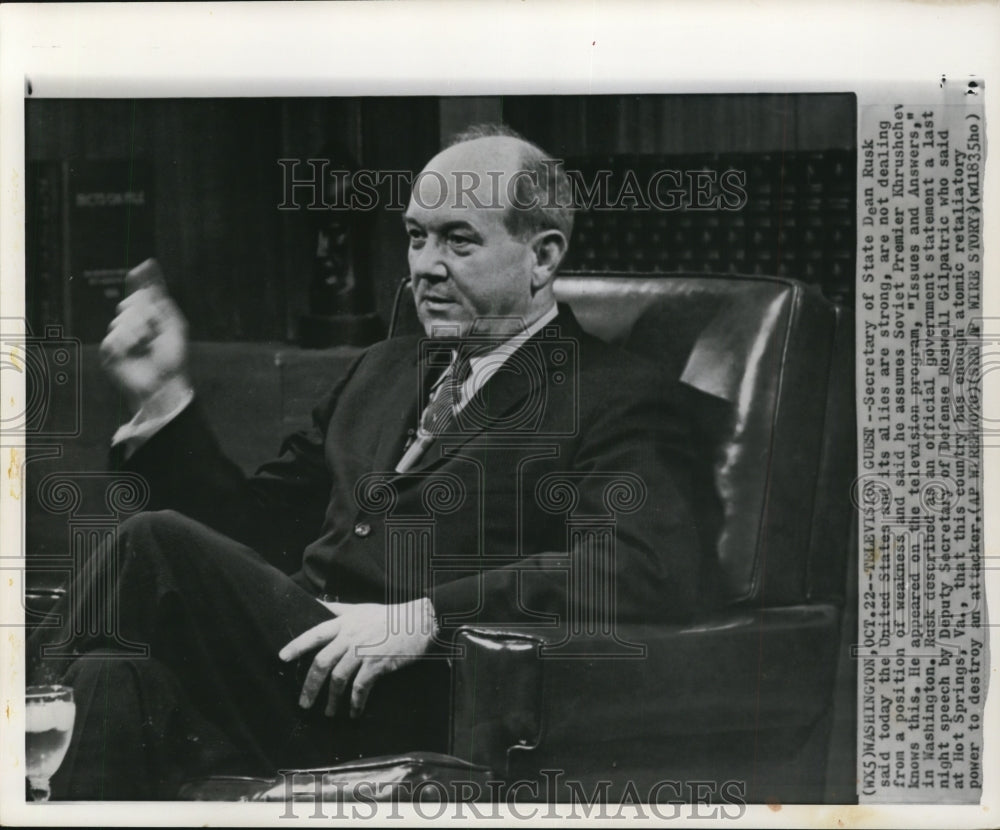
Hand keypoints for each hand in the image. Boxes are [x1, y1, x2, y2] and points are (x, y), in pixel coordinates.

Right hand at [100, 285, 190, 411]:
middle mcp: (134, 324)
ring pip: (123, 320)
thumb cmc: (172, 358)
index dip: (144, 279)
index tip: (148, 264)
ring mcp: (121, 336)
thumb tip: (152, 283)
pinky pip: (115, 336)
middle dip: (146, 313)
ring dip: (139, 331)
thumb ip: (163, 303)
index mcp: (151, 318)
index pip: (143, 294)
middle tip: (155, 331)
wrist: (164, 382)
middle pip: (132, 303)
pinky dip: (128, 343)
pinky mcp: (111, 350)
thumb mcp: (174, 326)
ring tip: (147, 346)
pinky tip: (135, 352)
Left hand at [278, 599, 435, 717]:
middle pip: (321, 662)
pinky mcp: (378, 664)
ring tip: (327, 713)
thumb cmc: (389, 616)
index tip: (281, 658)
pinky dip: (355, 703)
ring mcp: (364, 651)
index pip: (315, 634)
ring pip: (338, 678)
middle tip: (303, 703)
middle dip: (310, 686)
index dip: (297, 646)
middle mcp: (350, 637)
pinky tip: (353, 713)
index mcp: (344, 623)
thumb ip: (338, 609)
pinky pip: (361, 688)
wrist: (419, 621)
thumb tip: (317, 602)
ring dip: (331, 699)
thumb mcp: (361, 608)